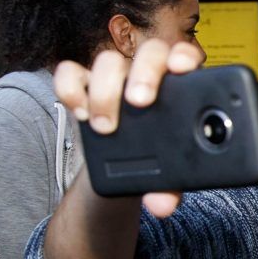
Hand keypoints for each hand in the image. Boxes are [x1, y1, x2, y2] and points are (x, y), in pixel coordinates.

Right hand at [54, 39, 203, 216]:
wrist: (125, 170)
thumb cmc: (159, 160)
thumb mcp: (170, 175)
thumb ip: (172, 187)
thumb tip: (163, 205)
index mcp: (182, 84)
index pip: (187, 56)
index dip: (185, 56)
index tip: (182, 69)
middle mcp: (149, 74)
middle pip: (149, 53)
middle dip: (143, 73)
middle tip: (139, 101)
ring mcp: (117, 78)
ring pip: (110, 61)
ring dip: (105, 90)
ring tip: (106, 127)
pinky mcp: (85, 87)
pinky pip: (71, 73)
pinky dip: (70, 88)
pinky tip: (79, 112)